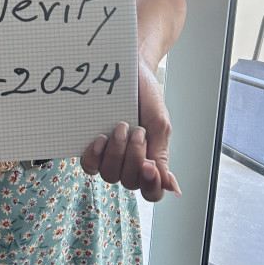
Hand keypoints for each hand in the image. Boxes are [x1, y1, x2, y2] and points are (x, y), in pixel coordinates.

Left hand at [80, 60, 180, 201]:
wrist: (131, 73)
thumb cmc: (147, 99)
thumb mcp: (160, 126)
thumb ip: (162, 155)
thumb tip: (173, 188)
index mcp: (150, 161)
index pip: (152, 191)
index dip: (151, 186)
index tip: (150, 166)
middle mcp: (129, 164)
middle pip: (130, 182)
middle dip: (134, 156)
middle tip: (137, 130)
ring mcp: (110, 157)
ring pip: (110, 175)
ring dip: (116, 153)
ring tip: (121, 127)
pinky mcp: (92, 147)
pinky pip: (90, 165)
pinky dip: (95, 155)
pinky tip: (100, 140)